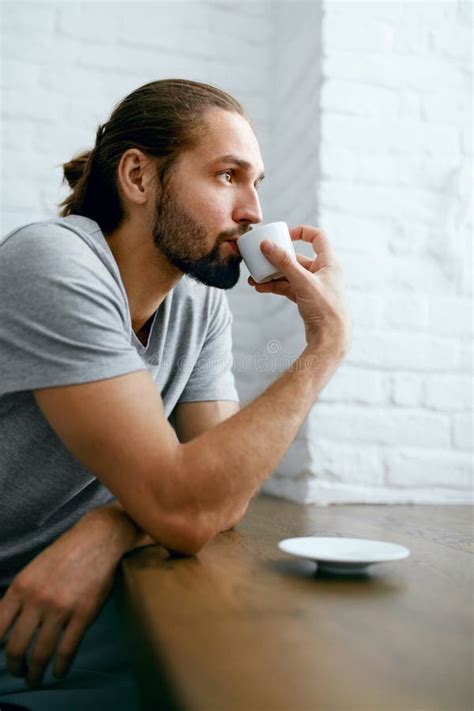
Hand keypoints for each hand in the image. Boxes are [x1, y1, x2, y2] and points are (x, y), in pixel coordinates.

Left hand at [0, 504, 145, 686]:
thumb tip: (6, 626)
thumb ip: (20, 596)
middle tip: (18, 672)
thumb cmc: (65, 553)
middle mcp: (37, 600)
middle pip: (15, 647)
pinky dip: (60, 666)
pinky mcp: (83, 614)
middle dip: (14, 667)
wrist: (98, 539)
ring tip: (35, 678)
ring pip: (40, 653)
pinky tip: (58, 671)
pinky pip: (67, 649)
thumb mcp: (33, 570)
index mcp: (20, 587)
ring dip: (35, 672)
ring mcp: (60, 609)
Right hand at [248, 225, 350, 356]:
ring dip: (273, 275)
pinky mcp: (307, 300)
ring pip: (290, 275)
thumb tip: (266, 244)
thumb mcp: (303, 282)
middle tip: (260, 259)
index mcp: (328, 263)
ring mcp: (314, 287)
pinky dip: (276, 287)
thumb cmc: (325, 309)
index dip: (301, 232)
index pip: (317, 237)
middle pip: (298, 258)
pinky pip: (289, 288)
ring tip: (255, 279)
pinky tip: (261, 288)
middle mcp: (322, 273)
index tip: (283, 235)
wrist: (331, 339)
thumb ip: (284, 263)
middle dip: (277, 259)